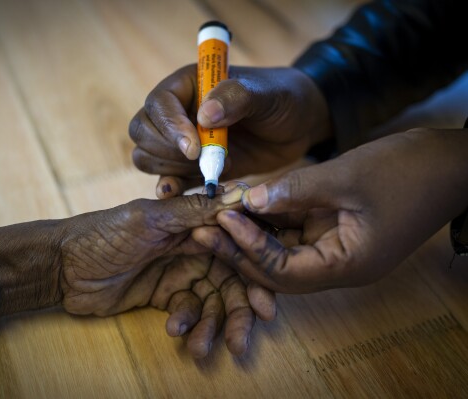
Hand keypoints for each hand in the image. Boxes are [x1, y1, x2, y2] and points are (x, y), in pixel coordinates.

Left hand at [58, 183, 275, 356]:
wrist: (63, 267)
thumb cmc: (104, 234)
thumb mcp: (148, 219)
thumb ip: (192, 210)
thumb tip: (240, 195)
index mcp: (193, 224)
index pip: (236, 246)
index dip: (254, 273)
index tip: (266, 302)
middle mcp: (193, 248)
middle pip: (230, 282)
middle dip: (238, 312)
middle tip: (242, 340)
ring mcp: (179, 274)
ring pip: (211, 303)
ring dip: (212, 327)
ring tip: (202, 348)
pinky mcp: (165, 297)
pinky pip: (187, 313)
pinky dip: (186, 324)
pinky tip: (174, 330)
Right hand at [129, 65, 331, 197]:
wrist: (298, 126)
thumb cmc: (282, 99)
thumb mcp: (266, 94)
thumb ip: (237, 98)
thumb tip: (204, 115)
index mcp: (187, 85)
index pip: (159, 104)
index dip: (170, 128)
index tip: (195, 149)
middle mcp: (176, 112)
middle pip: (143, 132)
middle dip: (168, 151)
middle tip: (204, 159)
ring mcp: (180, 141)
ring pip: (148, 156)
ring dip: (172, 169)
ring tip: (215, 169)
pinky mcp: (190, 168)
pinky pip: (166, 178)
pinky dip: (171, 188)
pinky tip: (181, 195)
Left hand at [193, 129, 467, 291]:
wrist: (452, 163)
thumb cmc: (409, 171)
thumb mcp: (347, 177)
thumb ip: (296, 191)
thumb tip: (249, 199)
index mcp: (348, 265)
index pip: (285, 272)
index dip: (250, 248)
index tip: (222, 220)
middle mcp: (337, 265)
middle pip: (276, 269)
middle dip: (240, 249)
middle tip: (202, 228)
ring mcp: (336, 248)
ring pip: (282, 250)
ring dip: (251, 233)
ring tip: (214, 215)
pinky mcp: (334, 230)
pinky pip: (294, 231)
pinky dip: (270, 219)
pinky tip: (245, 202)